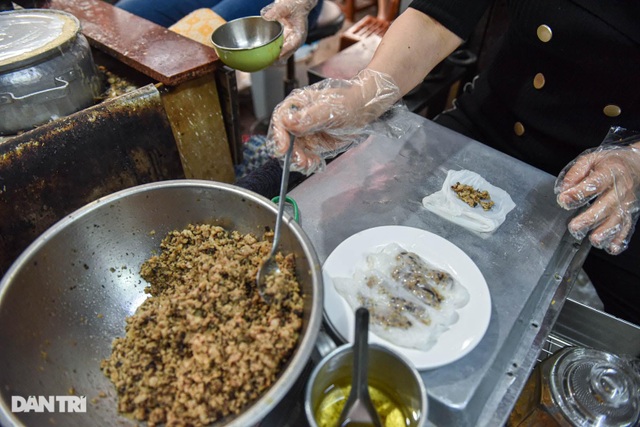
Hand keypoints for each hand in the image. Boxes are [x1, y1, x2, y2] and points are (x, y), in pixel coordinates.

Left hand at [261, 0, 316, 59]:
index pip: (292, 45)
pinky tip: (262, 55)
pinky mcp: (284, 42)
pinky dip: (271, 53)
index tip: (276, 56)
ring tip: (263, 62)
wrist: (296, 5)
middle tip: (266, 62)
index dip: (284, 51)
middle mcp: (295, 41)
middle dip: (277, 59)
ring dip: (273, 59)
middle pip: (286, 54)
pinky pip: (278, 51)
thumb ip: (277, 11)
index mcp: (299, 34)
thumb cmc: (294, 5)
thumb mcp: (286, 6)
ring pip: (282, 55)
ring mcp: (289, 42)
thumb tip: (266, 16)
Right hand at [267, 69, 401, 173]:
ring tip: (310, 164)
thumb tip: (288, 122)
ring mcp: (305, 134)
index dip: (278, 135)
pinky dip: (308, 164)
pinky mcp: (313, 145)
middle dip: (290, 153)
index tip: (283, 149)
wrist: (364, 110)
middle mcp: (297, 120)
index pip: (280, 120)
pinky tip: (316, 164)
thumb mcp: (330, 108)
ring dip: (299, 161)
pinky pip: (305, 157)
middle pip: (284, 140)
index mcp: (297, 105)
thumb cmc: (349, 101)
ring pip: (293, 151)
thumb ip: (309, 116)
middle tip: (301, 161)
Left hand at [555, 142, 639, 254]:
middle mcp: (620, 189)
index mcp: (609, 173)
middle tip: (574, 226)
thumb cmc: (612, 163)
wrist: (639, 165)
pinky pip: (627, 228)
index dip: (578, 193)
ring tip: (594, 239)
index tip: (564, 200)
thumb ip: (576, 172)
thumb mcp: (592, 159)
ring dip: (605, 231)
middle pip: (606, 206)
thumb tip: (563, 188)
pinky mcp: (630, 213)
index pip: (594, 184)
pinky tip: (611, 247)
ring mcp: (627, 203)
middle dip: (589, 218)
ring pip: (617, 220)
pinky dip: (620, 239)